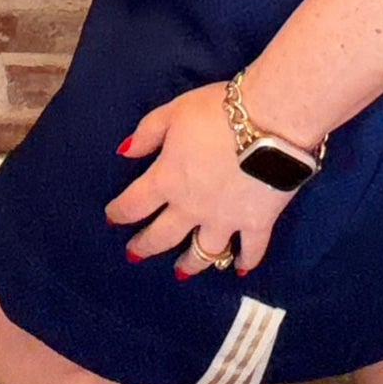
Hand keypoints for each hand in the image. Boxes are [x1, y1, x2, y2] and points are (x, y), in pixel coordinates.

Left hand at [105, 82, 295, 276]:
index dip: (119, 212)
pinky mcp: (257, 222)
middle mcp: (191, 208)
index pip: (133, 204)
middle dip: (144, 246)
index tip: (112, 217)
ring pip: (203, 252)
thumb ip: (148, 132)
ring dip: (190, 264)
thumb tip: (124, 153)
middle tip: (135, 254)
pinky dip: (245, 261)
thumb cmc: (218, 111)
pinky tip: (239, 268)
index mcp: (167, 180)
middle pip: (161, 236)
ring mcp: (225, 220)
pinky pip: (251, 250)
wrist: (270, 120)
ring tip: (182, 272)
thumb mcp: (175, 111)